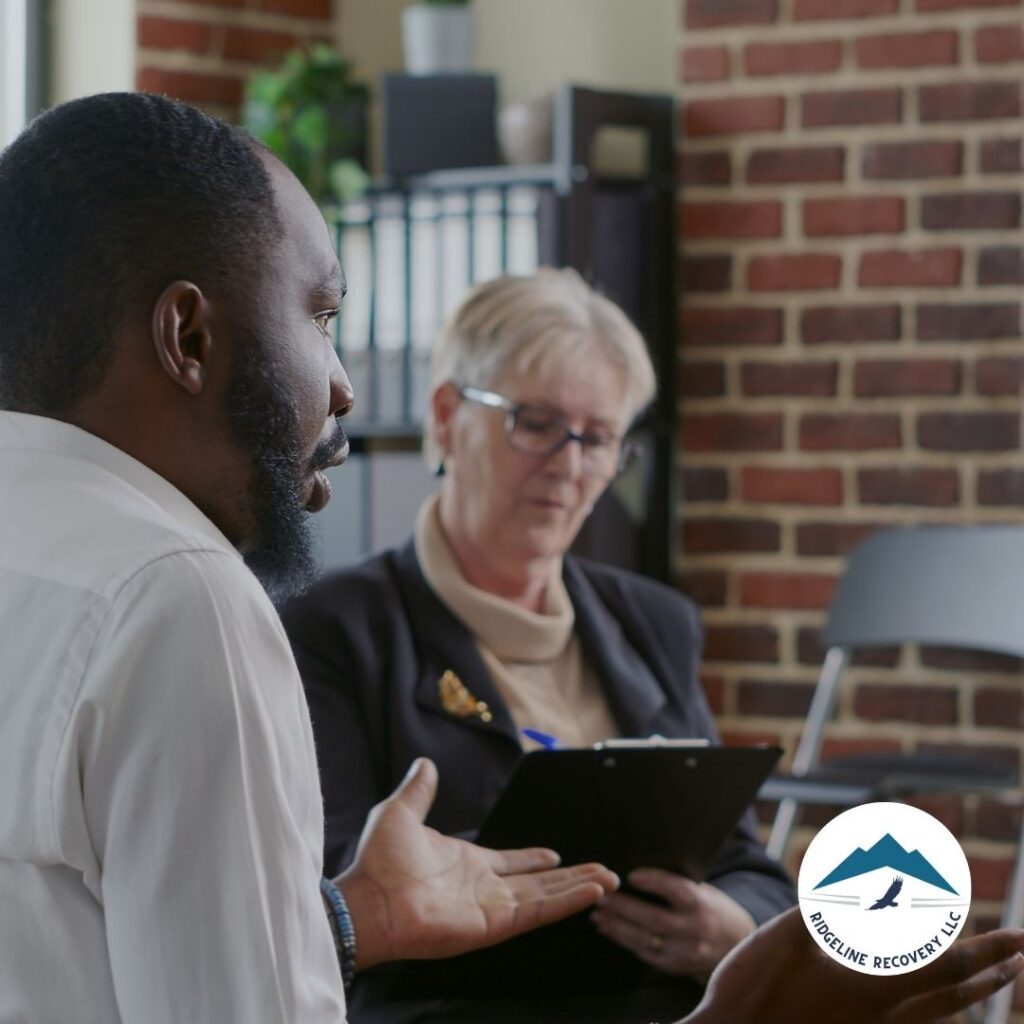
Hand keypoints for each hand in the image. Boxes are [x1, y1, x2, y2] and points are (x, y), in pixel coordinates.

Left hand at [336, 758, 618, 968]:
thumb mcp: (400, 812)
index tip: (556, 854)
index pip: (511, 863)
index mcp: (466, 863)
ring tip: (609, 880)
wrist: (367, 898)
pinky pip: (537, 911)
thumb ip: (419, 790)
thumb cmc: (377, 861)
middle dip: (571, 877)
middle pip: (538, 883)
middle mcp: (483, 888)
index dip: (534, 859)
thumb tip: (424, 763)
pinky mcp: (493, 925)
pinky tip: (591, 892)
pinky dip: (566, 901)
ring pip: (545, 897)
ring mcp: (490, 908)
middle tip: (603, 871)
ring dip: (578, 888)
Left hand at [590, 868, 754, 980]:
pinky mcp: (676, 966)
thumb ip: (678, 884)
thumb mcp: (703, 891)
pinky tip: (608, 930)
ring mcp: (685, 951)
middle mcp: (694, 928)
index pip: (677, 890)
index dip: (654, 882)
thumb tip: (639, 868)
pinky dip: (624, 941)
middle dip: (623, 907)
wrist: (735, 945)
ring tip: (597, 914)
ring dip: (617, 926)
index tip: (630, 875)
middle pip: (654, 918)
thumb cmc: (712, 908)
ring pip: (645, 939)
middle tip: (600, 896)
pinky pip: (645, 954)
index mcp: (701, 903)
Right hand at [683, 906, 1023, 1023]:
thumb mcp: (785, 935)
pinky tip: (939, 1005)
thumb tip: (870, 882)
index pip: (947, 966)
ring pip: (940, 1017)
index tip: (1018, 936)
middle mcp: (884, 1019)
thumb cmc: (753, 991)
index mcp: (871, 988)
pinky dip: (939, 1011)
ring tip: (995, 977)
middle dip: (994, 972)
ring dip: (973, 994)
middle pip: (956, 997)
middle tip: (1021, 953)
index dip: (986, 949)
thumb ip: (829, 908)